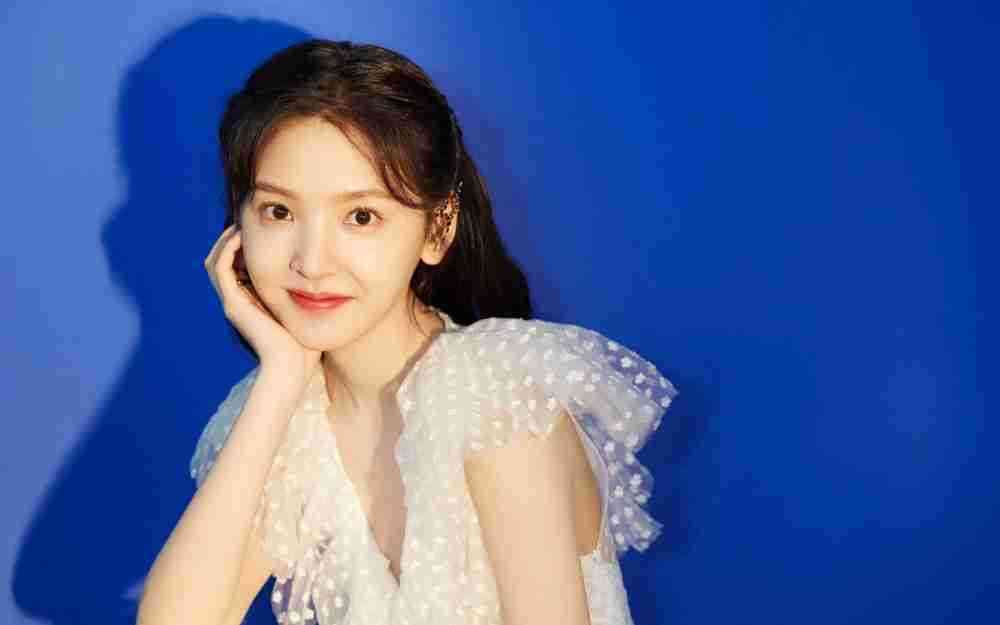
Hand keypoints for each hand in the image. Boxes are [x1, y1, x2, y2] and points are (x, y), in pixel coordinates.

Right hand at [204, 223, 321, 375]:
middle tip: (248, 217)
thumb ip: (307, 294)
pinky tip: (242, 235)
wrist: (294, 369)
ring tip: (243, 221)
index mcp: (251, 302)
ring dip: (227, 238)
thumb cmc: (305, 346)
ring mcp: (233, 303)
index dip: (245, 243)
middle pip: (223, 259)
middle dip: (233, 236)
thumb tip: (324, 275)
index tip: (263, 225)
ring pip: (216, 261)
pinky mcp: (233, 305)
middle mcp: (238, 301)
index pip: (239, 264)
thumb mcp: (306, 311)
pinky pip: (220, 268)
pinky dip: (227, 249)